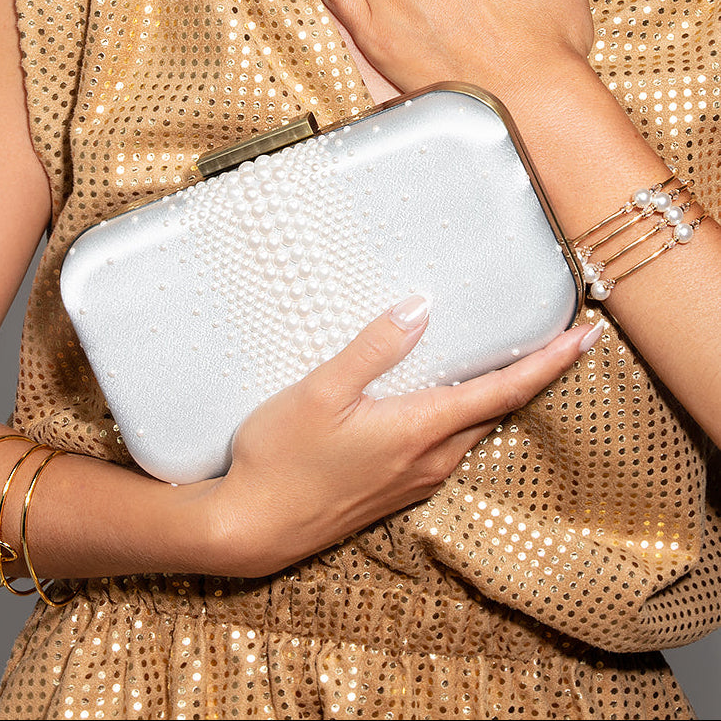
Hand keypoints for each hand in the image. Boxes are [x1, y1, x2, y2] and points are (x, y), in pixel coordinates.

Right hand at [205, 298, 602, 576]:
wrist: (252, 529)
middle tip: (557, 336)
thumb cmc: (281, 458)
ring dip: (499, 396)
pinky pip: (449, 445)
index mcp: (419, 431)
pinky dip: (467, 416)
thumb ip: (373, 349)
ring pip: (473, 430)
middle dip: (534, 375)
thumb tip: (420, 309)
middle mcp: (430, 460)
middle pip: (497, 411)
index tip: (585, 337)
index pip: (502, 392)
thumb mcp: (320, 391)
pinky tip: (451, 398)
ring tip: (513, 359)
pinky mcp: (397, 489)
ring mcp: (415, 479)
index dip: (548, 363)